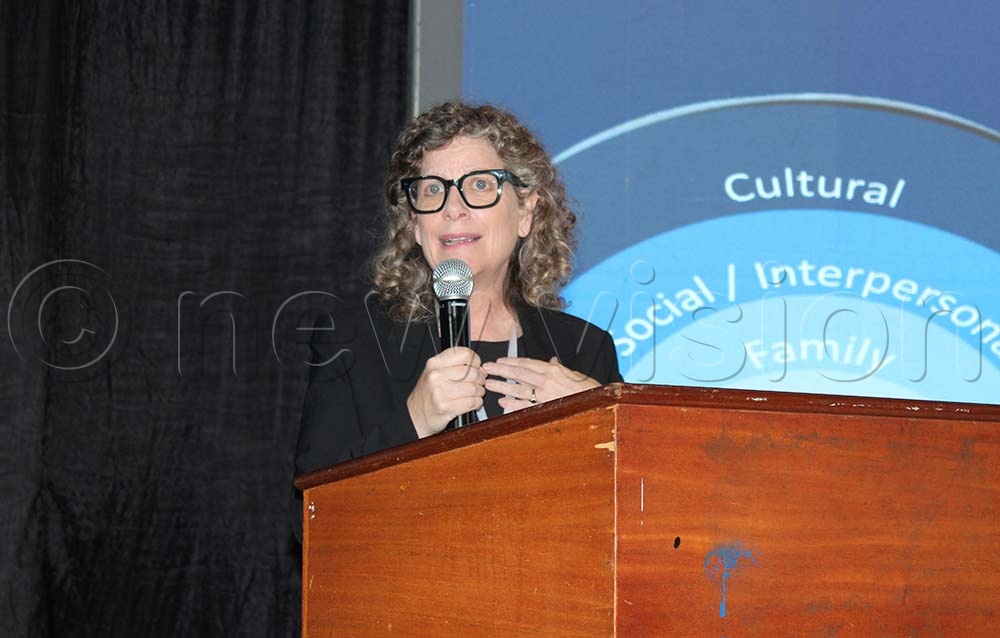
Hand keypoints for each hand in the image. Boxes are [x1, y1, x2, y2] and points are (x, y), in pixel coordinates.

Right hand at [407, 347, 485, 437]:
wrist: (415, 415)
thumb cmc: (427, 394)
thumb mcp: (434, 372)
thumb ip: (453, 365)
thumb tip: (478, 366)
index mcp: (434, 363)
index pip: (465, 354)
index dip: (475, 361)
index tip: (475, 367)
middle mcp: (436, 376)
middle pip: (472, 372)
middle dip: (480, 379)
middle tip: (479, 382)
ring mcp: (441, 392)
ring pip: (474, 388)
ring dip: (479, 392)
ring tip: (476, 393)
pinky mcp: (447, 408)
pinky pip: (472, 402)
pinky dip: (477, 403)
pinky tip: (473, 402)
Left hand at [481, 356, 599, 412]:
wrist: (599, 404)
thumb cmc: (589, 389)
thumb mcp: (575, 374)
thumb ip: (560, 368)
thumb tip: (551, 361)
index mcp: (553, 370)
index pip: (527, 363)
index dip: (511, 361)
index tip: (499, 361)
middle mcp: (547, 381)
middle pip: (519, 374)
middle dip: (501, 371)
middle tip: (486, 369)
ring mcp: (545, 395)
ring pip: (518, 389)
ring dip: (502, 387)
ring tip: (489, 385)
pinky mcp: (545, 409)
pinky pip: (525, 406)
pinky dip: (512, 404)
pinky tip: (502, 403)